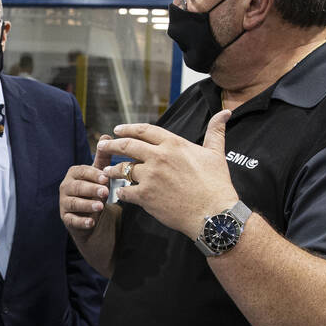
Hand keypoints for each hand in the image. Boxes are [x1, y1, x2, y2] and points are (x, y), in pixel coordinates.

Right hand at [59, 135, 112, 231]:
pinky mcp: (66, 219)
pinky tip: (91, 222)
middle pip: (76, 187)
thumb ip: (103, 158)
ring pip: (73, 203)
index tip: (105, 178)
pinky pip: (72, 220)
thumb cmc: (95, 191)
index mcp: (74, 174)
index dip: (93, 175)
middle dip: (91, 189)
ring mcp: (64, 203)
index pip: (82, 172)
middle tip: (105, 192)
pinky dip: (81, 222)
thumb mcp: (99, 175)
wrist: (91, 216)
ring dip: (86, 205)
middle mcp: (66, 187)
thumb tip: (107, 136)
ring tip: (100, 206)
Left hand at [96, 111, 238, 238]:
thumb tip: (225, 112)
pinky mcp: (145, 196)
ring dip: (113, 170)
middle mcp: (159, 157)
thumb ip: (215, 131)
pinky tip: (121, 193)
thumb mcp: (215, 153)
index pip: (144, 130)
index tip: (117, 130)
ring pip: (123, 169)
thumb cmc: (216, 184)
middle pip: (126, 146)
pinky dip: (122, 192)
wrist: (213, 213)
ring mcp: (150, 176)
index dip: (128, 129)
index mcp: (173, 144)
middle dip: (111, 145)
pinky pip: (126, 191)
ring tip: (107, 171)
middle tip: (101, 145)